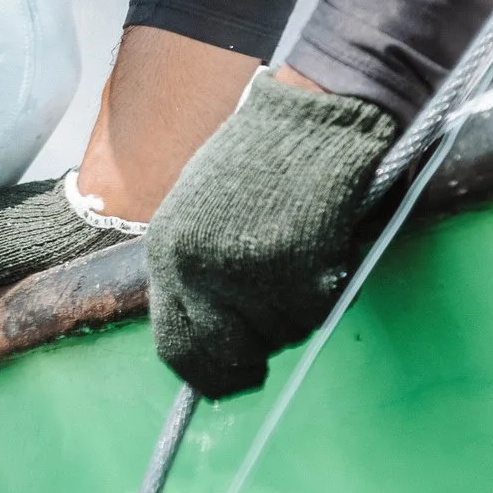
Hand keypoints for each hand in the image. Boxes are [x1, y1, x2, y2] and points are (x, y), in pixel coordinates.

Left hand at [144, 71, 394, 400]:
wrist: (311, 115)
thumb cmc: (262, 157)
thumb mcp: (198, 212)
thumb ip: (194, 269)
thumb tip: (205, 330)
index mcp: (167, 254)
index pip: (173, 344)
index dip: (204, 369)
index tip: (226, 377)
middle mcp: (197, 271)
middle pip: (223, 355)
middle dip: (250, 358)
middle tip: (269, 350)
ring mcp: (245, 274)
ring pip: (277, 335)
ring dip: (295, 313)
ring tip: (303, 262)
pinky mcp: (294, 271)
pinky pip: (313, 314)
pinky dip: (325, 295)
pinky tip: (325, 253)